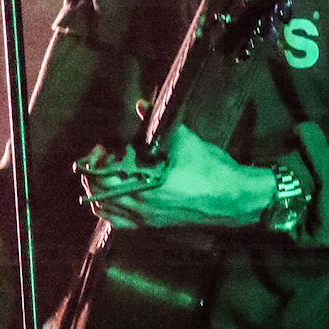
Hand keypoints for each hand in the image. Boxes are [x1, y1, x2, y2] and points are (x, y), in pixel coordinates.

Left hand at [80, 128, 273, 229]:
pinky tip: (112, 198)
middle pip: (99, 192)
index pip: (102, 176)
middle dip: (94, 172)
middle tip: (103, 154)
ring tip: (104, 174)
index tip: (104, 146)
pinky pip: (120, 223)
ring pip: (105, 210)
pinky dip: (109, 210)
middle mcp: (140, 205)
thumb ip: (157, 122)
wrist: (234, 198)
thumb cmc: (211, 169)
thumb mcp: (184, 139)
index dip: (95, 159)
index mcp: (144, 185)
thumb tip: (141, 104)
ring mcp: (146, 218)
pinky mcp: (153, 224)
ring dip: (98, 190)